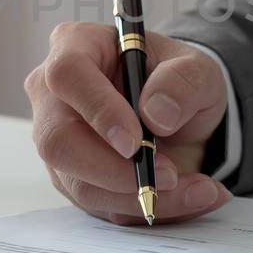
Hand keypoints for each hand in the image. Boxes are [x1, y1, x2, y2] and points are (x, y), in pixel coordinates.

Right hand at [26, 22, 231, 224]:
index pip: (67, 74)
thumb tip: (156, 114)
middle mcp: (54, 94)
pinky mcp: (72, 177)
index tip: (135, 141)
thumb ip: (183, 82)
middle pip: (57, 140)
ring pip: (80, 183)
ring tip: (197, 189)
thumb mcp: (198, 69)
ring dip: (140, 195)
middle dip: (114, 170)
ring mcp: (58, 139)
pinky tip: (189, 196)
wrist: (180, 116)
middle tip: (168, 176)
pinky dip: (146, 207)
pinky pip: (100, 205)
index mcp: (77, 46)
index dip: (97, 109)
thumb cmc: (177, 81)